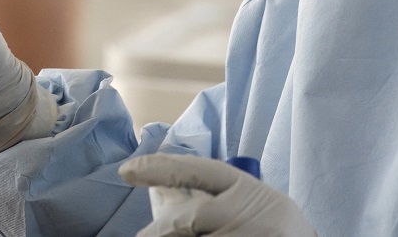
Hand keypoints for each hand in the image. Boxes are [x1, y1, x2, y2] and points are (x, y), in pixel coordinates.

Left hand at [120, 154, 316, 236]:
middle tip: (144, 236)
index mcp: (245, 186)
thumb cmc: (270, 229)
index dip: (160, 168)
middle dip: (161, 230)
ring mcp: (254, 235)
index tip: (127, 171)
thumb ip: (211, 198)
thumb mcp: (247, 202)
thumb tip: (158, 195)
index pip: (197, 171)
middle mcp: (251, 209)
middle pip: (191, 218)